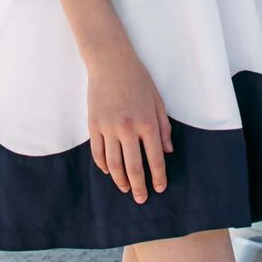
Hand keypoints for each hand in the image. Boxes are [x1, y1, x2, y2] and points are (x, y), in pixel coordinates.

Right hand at [87, 47, 172, 202]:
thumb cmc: (138, 79)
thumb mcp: (157, 101)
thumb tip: (167, 152)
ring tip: (125, 189)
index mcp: (147, 123)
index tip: (159, 188)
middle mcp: (128, 129)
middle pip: (134, 167)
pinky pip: (98, 153)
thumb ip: (163, 127)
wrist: (111, 62)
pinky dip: (103, 166)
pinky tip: (109, 172)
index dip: (158, 176)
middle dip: (139, 186)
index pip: (155, 158)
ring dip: (120, 180)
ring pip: (114, 164)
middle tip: (140, 199)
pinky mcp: (94, 125)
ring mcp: (109, 128)